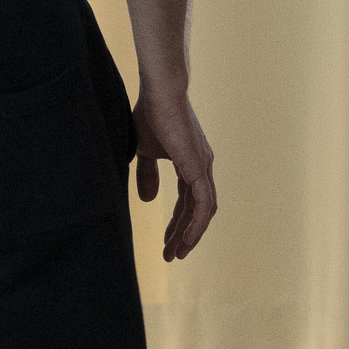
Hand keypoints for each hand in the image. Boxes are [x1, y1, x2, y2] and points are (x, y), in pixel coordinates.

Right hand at [132, 82, 215, 259]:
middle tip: (171, 255)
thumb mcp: (144, 151)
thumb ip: (148, 174)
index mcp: (191, 163)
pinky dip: (195, 224)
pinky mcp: (199, 168)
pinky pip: (203, 205)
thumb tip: (150, 201)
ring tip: (175, 253)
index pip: (188, 201)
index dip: (177, 222)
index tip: (166, 241)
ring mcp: (204, 168)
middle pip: (197, 210)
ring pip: (203, 212)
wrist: (159, 94)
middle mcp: (202, 167)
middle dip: (183, 234)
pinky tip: (184, 239)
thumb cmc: (150, 115)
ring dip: (190, 235)